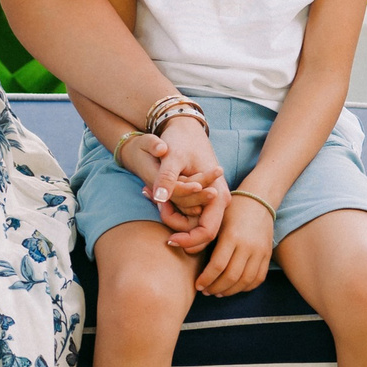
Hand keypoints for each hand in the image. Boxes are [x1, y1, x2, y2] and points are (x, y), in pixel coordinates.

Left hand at [149, 116, 225, 240]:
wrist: (183, 125)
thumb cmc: (181, 139)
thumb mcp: (173, 156)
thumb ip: (167, 178)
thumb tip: (159, 199)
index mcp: (218, 195)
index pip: (207, 233)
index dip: (189, 241)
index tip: (168, 239)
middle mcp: (218, 201)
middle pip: (197, 231)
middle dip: (174, 224)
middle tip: (154, 202)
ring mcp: (209, 200)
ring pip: (189, 222)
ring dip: (168, 214)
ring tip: (148, 191)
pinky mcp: (199, 197)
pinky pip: (184, 211)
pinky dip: (168, 206)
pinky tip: (150, 191)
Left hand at [195, 188, 272, 296]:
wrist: (258, 200)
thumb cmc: (230, 210)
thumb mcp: (215, 219)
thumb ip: (201, 237)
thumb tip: (174, 245)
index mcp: (232, 236)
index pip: (217, 266)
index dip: (206, 279)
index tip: (197, 285)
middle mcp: (248, 246)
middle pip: (231, 277)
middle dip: (216, 287)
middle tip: (206, 291)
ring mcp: (260, 251)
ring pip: (245, 281)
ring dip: (230, 290)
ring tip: (218, 292)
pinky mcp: (268, 254)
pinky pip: (258, 278)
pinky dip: (246, 287)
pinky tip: (234, 287)